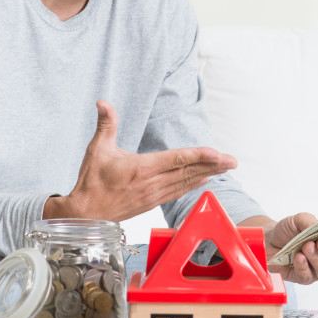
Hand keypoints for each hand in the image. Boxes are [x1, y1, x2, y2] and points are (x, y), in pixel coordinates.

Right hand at [44, 100, 236, 220]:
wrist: (85, 215)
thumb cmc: (91, 181)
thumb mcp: (96, 149)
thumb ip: (106, 124)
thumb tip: (103, 102)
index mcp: (141, 169)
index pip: (176, 159)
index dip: (199, 155)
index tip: (217, 153)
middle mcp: (151, 183)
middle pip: (187, 172)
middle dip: (213, 165)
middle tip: (233, 161)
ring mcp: (153, 195)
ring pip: (185, 183)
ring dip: (207, 174)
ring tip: (226, 168)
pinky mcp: (152, 202)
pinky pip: (178, 191)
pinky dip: (193, 184)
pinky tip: (205, 179)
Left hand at [257, 213, 317, 284]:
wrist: (269, 241)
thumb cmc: (288, 230)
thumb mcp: (298, 220)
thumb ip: (309, 221)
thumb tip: (317, 226)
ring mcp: (317, 268)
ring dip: (316, 257)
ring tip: (306, 247)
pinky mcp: (304, 277)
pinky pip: (307, 276)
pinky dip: (303, 266)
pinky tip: (298, 257)